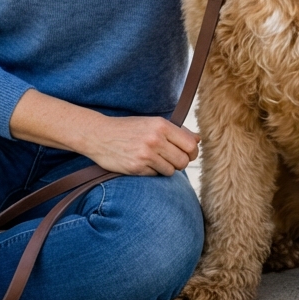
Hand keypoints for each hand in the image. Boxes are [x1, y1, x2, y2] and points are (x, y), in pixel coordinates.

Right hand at [9, 88, 199, 175]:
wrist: (99, 135)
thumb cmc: (128, 128)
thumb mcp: (152, 123)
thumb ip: (176, 131)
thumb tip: (199, 139)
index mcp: (161, 125)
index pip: (190, 144)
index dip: (192, 152)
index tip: (186, 153)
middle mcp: (155, 139)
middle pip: (184, 160)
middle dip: (180, 163)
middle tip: (170, 159)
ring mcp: (146, 154)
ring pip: (171, 170)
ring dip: (165, 168)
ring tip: (154, 160)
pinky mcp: (137, 168)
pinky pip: (156, 176)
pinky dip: (152, 173)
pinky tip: (142, 164)